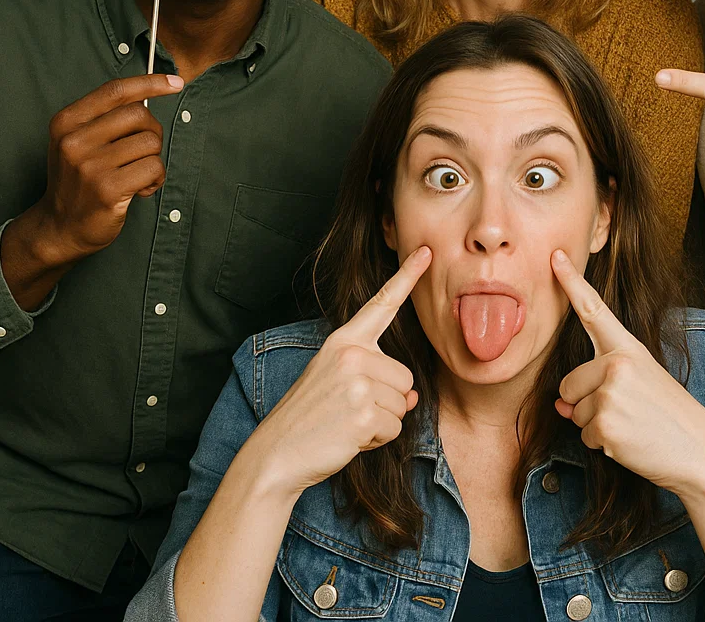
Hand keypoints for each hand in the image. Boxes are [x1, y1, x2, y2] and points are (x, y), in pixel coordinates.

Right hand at [13, 74, 181, 261]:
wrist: (59, 227)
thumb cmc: (78, 180)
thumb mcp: (77, 141)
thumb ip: (105, 118)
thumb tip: (150, 95)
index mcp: (67, 121)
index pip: (115, 91)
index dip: (150, 83)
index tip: (176, 82)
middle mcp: (75, 140)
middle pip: (140, 115)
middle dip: (152, 132)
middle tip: (143, 152)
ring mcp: (90, 166)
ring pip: (151, 143)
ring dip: (154, 161)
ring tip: (137, 175)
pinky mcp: (108, 189)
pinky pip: (154, 168)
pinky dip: (156, 180)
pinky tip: (140, 190)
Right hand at [251, 246, 430, 496]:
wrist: (277, 453)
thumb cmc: (310, 415)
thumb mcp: (338, 382)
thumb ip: (376, 378)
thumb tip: (411, 396)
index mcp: (344, 340)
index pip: (382, 304)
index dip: (407, 277)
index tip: (427, 252)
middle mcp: (352, 354)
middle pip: (405, 376)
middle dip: (387, 400)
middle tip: (349, 410)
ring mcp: (358, 383)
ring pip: (403, 404)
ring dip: (381, 421)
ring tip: (346, 422)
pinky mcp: (364, 414)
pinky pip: (395, 428)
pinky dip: (377, 440)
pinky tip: (348, 437)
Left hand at [552, 250, 704, 497]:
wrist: (702, 453)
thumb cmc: (671, 417)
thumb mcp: (639, 387)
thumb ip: (597, 384)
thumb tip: (559, 405)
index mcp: (628, 348)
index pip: (594, 309)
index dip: (571, 282)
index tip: (555, 255)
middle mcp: (616, 364)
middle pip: (568, 383)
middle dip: (585, 403)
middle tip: (626, 411)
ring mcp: (610, 393)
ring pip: (573, 411)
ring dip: (595, 425)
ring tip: (632, 425)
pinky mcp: (605, 424)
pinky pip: (584, 436)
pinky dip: (602, 445)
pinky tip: (631, 442)